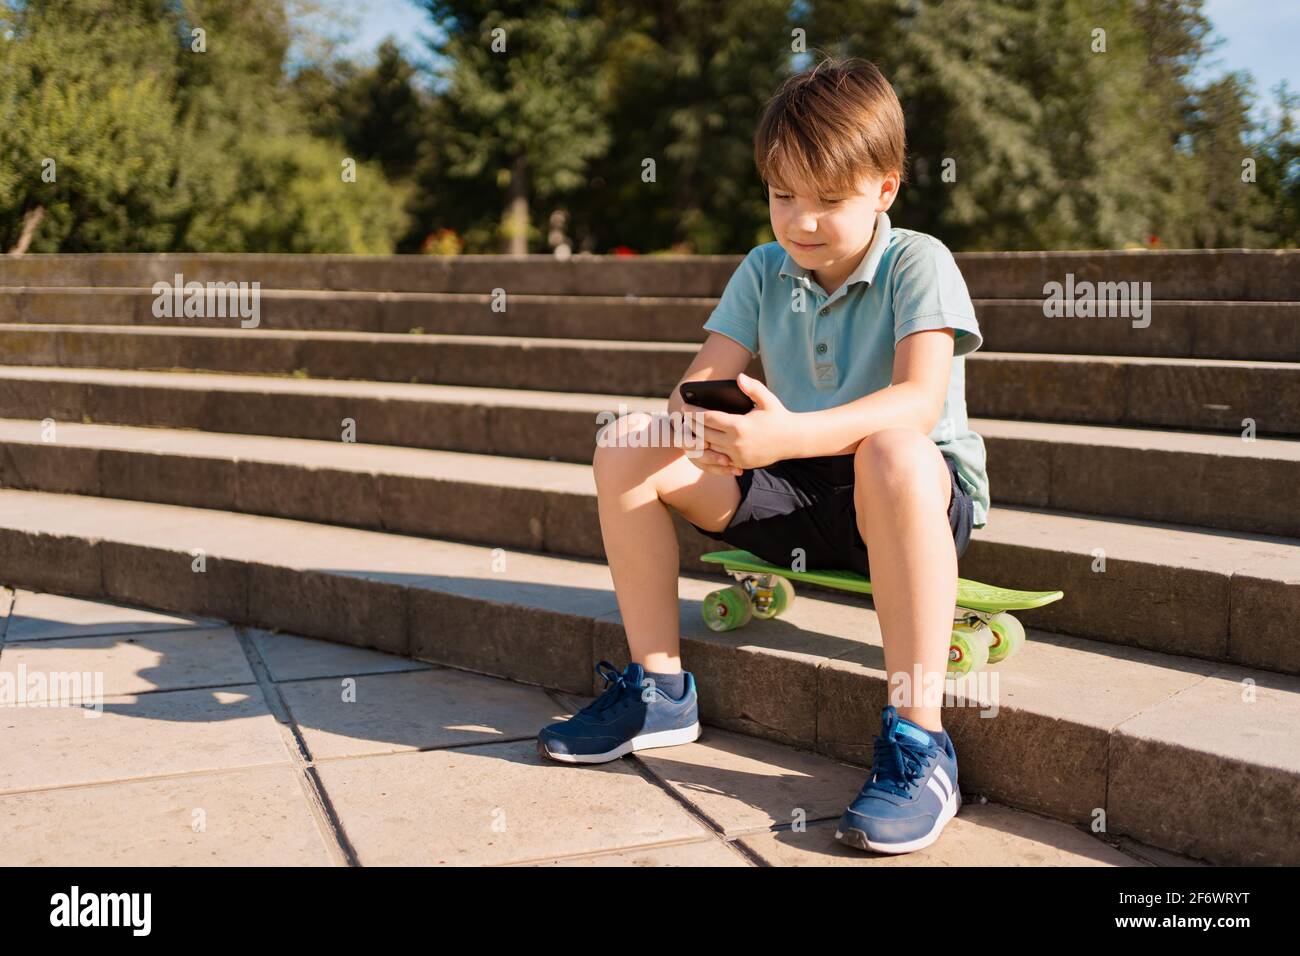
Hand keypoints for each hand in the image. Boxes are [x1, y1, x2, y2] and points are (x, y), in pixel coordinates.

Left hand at [679, 373, 798, 472]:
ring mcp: (737, 456)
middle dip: (691, 425)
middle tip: (682, 418)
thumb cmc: (779, 416)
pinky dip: (708, 451)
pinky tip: (701, 443)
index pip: (708, 419)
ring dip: (696, 439)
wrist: (793, 440)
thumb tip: (739, 377)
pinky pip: (717, 459)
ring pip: (708, 448)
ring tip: (688, 430)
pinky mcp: (740, 464)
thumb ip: (753, 388)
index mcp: (740, 425)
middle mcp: (736, 443)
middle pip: (703, 434)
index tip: (684, 407)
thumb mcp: (767, 399)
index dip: (693, 413)